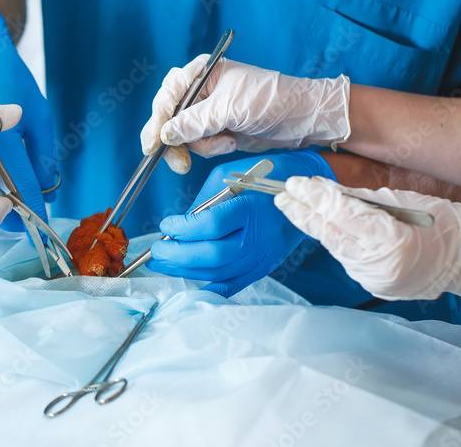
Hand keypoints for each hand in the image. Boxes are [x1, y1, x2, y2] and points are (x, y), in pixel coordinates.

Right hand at [140, 56, 349, 173]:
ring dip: (202, 145)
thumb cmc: (269, 100)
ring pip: (184, 136)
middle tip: (181, 163)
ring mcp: (208, 112)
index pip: (167, 96)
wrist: (300, 118)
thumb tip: (165, 135)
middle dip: (177, 140)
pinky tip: (230, 143)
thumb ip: (193, 122)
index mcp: (200, 73)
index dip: (157, 121)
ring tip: (226, 142)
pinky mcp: (217, 129)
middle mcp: (200, 91)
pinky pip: (200, 145)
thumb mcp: (228, 109)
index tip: (153, 144)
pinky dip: (212, 148)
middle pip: (170, 118)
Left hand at [147, 150, 332, 296]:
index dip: (183, 228)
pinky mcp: (263, 267)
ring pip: (218, 273)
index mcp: (249, 208)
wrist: (303, 193)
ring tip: (164, 263)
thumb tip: (180, 225)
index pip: (211, 224)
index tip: (166, 223)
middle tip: (157, 250)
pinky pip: (233, 284)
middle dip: (177, 255)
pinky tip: (189, 279)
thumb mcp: (229, 176)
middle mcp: (257, 236)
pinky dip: (209, 285)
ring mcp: (262, 256)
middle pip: (211, 255)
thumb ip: (204, 202)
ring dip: (186, 270)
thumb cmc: (263, 177)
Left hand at [273, 177, 460, 308]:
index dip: (314, 198)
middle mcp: (380, 264)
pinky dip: (334, 240)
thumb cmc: (442, 222)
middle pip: (330, 234)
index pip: (341, 214)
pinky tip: (323, 226)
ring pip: (335, 247)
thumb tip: (326, 193)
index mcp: (392, 239)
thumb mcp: (404, 201)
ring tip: (296, 207)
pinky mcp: (374, 286)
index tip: (294, 184)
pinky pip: (347, 258)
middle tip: (281, 196)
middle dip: (303, 213)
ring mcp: (375, 279)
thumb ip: (362, 200)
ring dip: (315, 226)